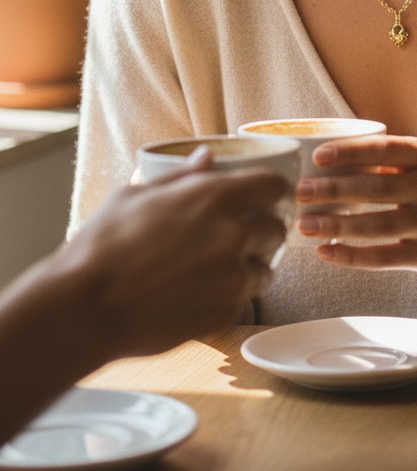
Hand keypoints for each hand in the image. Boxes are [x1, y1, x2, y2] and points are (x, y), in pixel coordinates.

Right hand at [56, 151, 288, 358]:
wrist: (85, 308)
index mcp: (213, 196)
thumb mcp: (136, 195)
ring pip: (266, 270)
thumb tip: (207, 157)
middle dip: (263, 232)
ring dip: (250, 268)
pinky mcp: (224, 313)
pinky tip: (200, 295)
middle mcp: (231, 234)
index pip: (274, 186)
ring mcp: (231, 277)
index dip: (274, 192)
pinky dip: (229, 299)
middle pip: (277, 229)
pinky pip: (243, 301)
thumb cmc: (102, 246)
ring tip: (217, 271)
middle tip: (240, 238)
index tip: (267, 198)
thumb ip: (182, 175)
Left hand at [294, 136, 416, 272]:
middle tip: (300, 191)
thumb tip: (326, 161)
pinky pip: (386, 257)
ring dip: (338, 226)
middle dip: (335, 190)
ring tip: (305, 225)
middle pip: (377, 188)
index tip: (319, 157)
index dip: (351, 152)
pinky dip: (353, 256)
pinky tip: (327, 252)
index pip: (385, 149)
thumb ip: (388, 161)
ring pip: (378, 225)